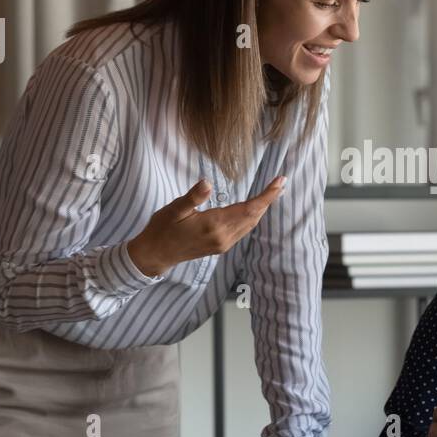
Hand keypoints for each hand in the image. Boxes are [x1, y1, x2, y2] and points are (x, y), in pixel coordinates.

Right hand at [127, 176, 285, 276]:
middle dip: (269, 200)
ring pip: (250, 224)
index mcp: (213, 225)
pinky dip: (253, 217)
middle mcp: (223, 237)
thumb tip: (207, 183)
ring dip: (262, 209)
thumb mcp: (174, 209)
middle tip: (281, 182)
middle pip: (254, 216)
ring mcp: (223, 244)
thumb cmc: (162, 229)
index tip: (279, 182)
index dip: (267, 195)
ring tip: (273, 192)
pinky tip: (254, 209)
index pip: (249, 208)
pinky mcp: (220, 247)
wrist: (155, 254)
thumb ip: (193, 197)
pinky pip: (243, 230)